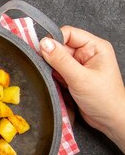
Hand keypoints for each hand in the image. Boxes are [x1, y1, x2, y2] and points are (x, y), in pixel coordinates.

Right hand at [39, 26, 124, 151]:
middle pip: (60, 46)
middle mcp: (87, 53)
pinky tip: (58, 84)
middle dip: (52, 57)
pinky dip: (53, 77)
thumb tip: (44, 43)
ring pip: (56, 59)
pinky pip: (57, 70)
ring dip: (52, 68)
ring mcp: (79, 65)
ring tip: (58, 80)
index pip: (68, 33)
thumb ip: (60, 60)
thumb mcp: (80, 78)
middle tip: (50, 70)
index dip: (54, 41)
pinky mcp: (73, 76)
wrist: (110, 120)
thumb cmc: (104, 99)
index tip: (43, 53)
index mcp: (95, 47)